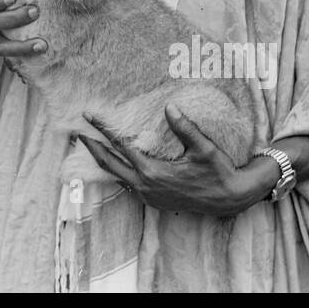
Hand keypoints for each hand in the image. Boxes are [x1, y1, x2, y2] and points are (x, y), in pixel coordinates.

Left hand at [76, 107, 271, 217]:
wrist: (229, 199)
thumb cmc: (218, 172)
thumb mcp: (204, 148)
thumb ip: (185, 127)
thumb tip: (169, 107)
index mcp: (153, 172)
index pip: (121, 146)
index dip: (104, 129)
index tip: (89, 116)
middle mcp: (145, 186)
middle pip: (109, 165)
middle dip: (93, 147)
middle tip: (79, 132)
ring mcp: (148, 196)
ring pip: (116, 177)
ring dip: (103, 160)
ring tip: (91, 145)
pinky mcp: (152, 200)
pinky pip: (127, 185)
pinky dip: (116, 172)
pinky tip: (115, 163)